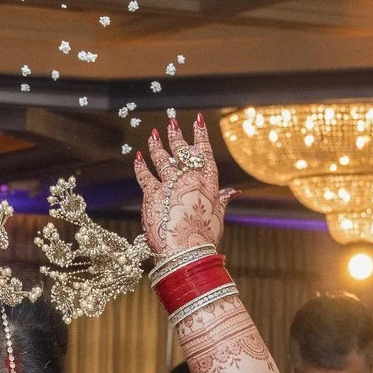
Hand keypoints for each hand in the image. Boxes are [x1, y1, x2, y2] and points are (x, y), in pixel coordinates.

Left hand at [133, 114, 232, 260]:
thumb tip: (234, 192)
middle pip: (182, 151)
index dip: (200, 135)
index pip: (204, 152)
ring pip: (162, 159)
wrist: (186, 252)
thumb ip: (223, 200)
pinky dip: (140, 165)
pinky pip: (145, 175)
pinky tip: (138, 156)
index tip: (198, 120)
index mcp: (208, 182)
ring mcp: (170, 184)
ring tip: (154, 134)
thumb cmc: (205, 237)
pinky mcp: (153, 194)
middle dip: (176, 135)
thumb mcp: (218, 216)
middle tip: (171, 123)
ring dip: (157, 145)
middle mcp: (189, 178)